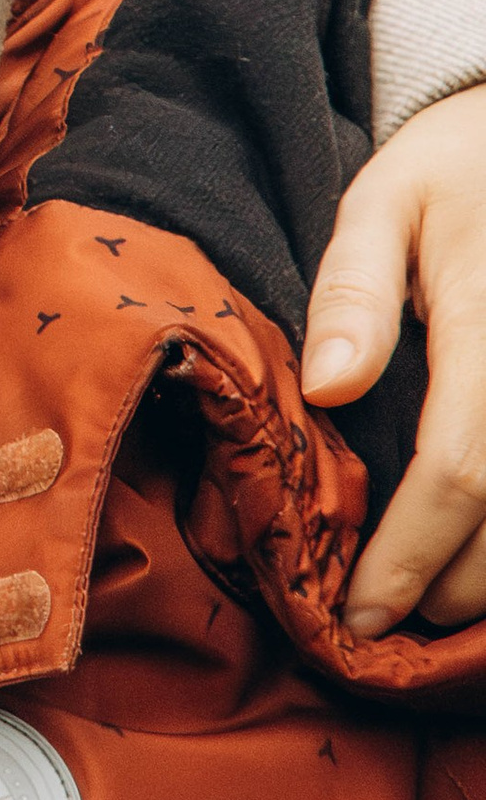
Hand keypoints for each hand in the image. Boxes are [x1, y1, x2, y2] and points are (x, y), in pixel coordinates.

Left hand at [302, 85, 485, 631]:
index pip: (459, 468)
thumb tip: (328, 391)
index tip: (360, 610)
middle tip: (385, 624)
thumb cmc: (451, 175)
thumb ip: (353, 291)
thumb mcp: (383, 201)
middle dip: (453, 586)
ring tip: (434, 608)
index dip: (411, 553)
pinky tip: (480, 558)